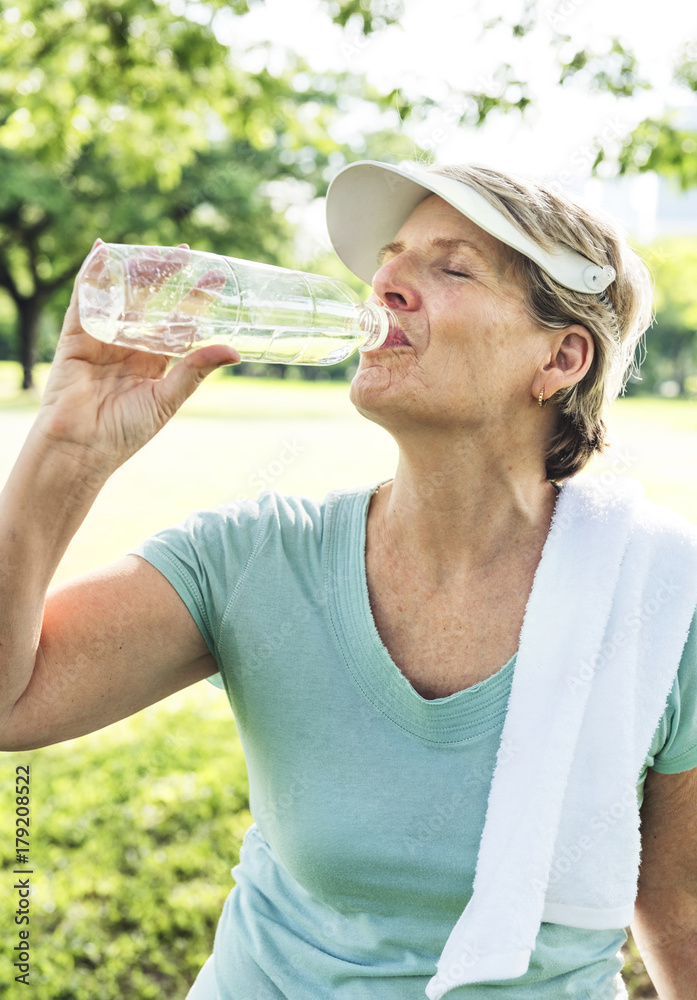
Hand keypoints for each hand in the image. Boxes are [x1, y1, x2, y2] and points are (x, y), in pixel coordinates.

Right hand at [36, 240, 240, 473]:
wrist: (81, 448)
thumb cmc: (125, 432)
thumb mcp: (166, 399)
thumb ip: (195, 371)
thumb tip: (234, 350)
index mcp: (154, 362)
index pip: (179, 322)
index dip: (196, 299)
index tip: (215, 277)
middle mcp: (129, 346)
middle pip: (150, 302)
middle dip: (166, 276)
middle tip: (183, 251)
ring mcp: (102, 339)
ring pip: (121, 296)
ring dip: (135, 271)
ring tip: (154, 249)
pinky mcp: (75, 337)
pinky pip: (84, 300)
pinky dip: (92, 275)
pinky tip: (103, 251)